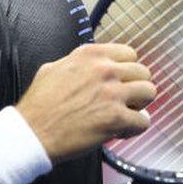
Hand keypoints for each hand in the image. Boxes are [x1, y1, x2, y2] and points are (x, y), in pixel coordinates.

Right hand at [16, 43, 155, 163]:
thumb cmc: (39, 104)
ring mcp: (112, 93)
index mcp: (89, 55)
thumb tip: (87, 66)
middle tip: (123, 99)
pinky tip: (120, 131)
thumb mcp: (52, 69)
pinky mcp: (116, 117)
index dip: (126, 68)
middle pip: (143, 72)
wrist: (33, 131)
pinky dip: (135, 128)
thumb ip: (75, 63)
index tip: (121, 79)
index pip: (128, 53)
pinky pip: (144, 121)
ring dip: (140, 105)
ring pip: (150, 92)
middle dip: (135, 86)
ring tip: (125, 113)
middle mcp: (103, 70)